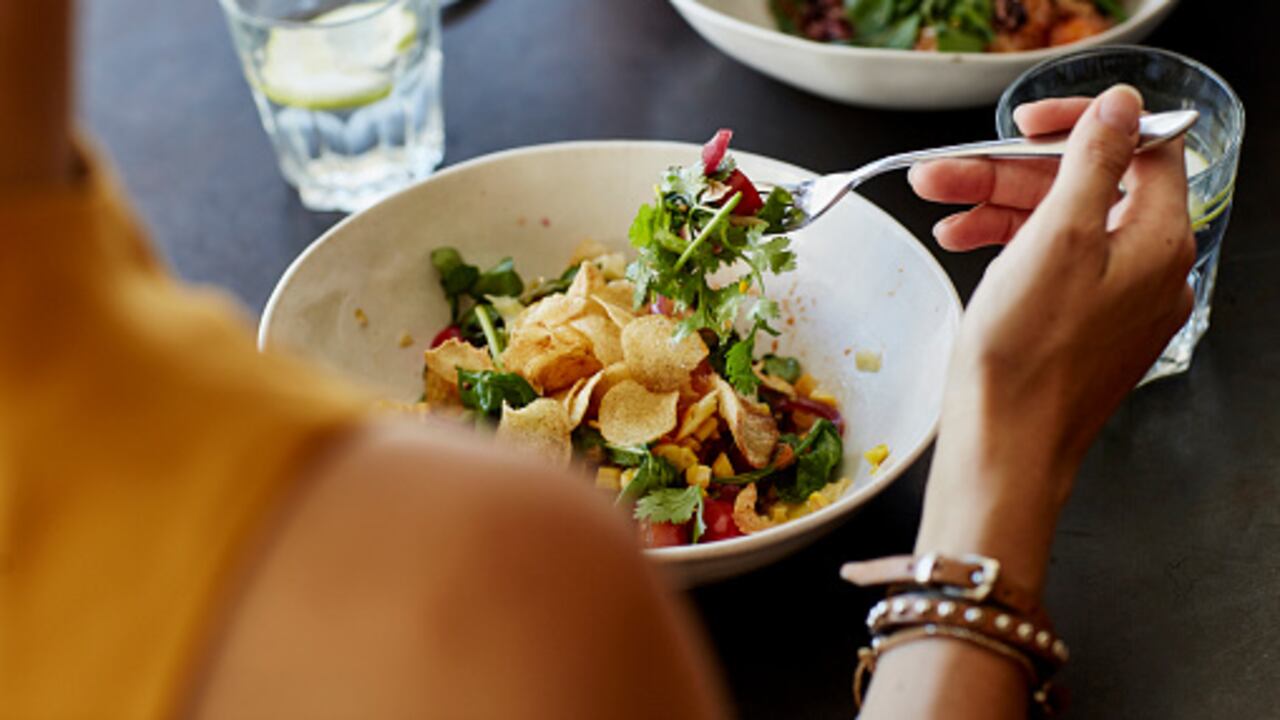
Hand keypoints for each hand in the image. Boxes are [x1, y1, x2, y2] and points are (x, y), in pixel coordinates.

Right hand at [911, 86, 1195, 593]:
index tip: (1024, 124)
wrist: (1004, 448)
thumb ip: (1094, 163)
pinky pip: (1052, 266)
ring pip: (1060, 227)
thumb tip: (1123, 108)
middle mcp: (1148, 270)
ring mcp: (1116, 302)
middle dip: (1010, 174)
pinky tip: (963, 244)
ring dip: (997, 208)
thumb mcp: (1056, 239)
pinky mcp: (1083, 327)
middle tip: (946, 172)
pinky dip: (1008, 248)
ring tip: (938, 210)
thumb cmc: (1026, 359)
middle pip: (1086, 188)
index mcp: (1157, 241)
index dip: (1080, 125)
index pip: (1139, 149)